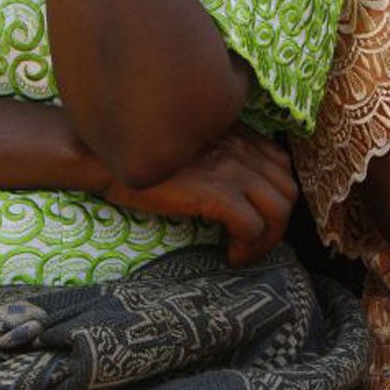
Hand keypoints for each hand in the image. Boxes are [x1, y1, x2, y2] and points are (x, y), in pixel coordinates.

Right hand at [96, 129, 294, 264]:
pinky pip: (251, 225)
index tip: (255, 217)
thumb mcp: (184, 144)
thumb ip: (211, 153)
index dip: (275, 195)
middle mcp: (237, 148)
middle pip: (287, 189)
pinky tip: (230, 255)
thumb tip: (224, 185)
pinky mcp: (213, 192)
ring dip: (267, 239)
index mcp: (233, 134)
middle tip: (251, 243)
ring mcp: (228, 169)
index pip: (280, 163)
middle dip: (278, 224)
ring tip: (242, 253)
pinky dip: (248, 246)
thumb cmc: (135, 153)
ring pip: (278, 209)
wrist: (102, 156)